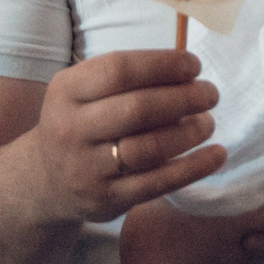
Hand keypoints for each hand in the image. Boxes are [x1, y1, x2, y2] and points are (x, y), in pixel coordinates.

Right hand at [24, 48, 221, 225]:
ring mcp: (87, 168)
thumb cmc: (82, 122)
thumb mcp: (84, 91)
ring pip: (150, 148)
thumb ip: (127, 77)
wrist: (47, 179)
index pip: (119, 70)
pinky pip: (158, 183)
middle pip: (138, 109)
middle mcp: (71, 129)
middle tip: (210, 94)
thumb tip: (187, 69)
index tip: (194, 65)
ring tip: (209, 122)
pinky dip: (193, 168)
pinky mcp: (107, 199)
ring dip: (190, 132)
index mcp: (66, 91)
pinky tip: (216, 154)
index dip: (163, 65)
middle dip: (184, 98)